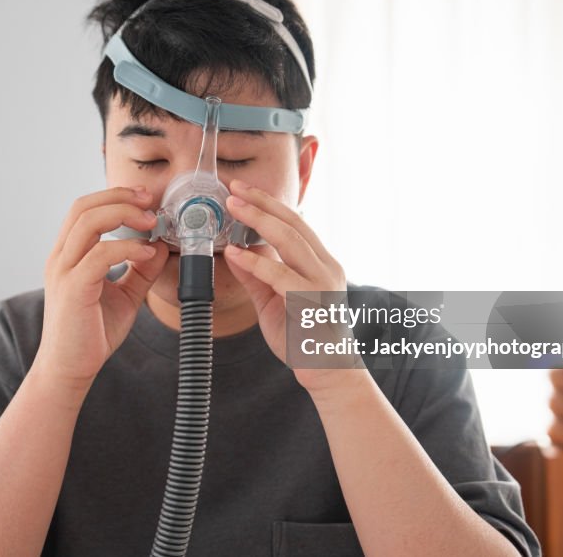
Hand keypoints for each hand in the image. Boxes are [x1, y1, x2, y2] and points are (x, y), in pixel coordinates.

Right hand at [35, 186, 169, 391]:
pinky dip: (127, 248)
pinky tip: (147, 253)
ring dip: (123, 214)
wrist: (70, 369)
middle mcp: (61, 257)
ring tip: (152, 222)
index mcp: (69, 255)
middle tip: (150, 201)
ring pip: (87, 222)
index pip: (86, 209)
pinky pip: (100, 255)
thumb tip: (162, 246)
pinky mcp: (72, 289)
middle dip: (119, 196)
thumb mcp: (125, 295)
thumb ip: (141, 270)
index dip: (116, 196)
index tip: (147, 199)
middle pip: (83, 206)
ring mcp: (63, 271)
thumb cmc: (91, 333)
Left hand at [222, 179, 353, 393]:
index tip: (243, 190)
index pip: (295, 223)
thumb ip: (256, 277)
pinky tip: (235, 253)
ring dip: (258, 221)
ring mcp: (322, 284)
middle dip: (262, 203)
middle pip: (293, 224)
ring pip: (291, 241)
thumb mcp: (273, 301)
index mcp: (320, 263)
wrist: (328, 372)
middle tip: (234, 190)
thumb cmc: (303, 337)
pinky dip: (256, 263)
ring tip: (233, 208)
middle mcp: (325, 267)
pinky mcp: (313, 304)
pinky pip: (282, 276)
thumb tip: (235, 251)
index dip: (269, 203)